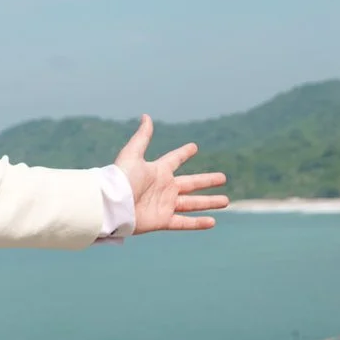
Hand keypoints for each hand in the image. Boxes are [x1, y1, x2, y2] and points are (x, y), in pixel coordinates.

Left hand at [113, 115, 229, 232]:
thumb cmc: (121, 178)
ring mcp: (165, 205)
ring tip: (226, 201)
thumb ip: (142, 137)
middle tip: (223, 177)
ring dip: (209, 202)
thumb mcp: (132, 154)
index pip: (174, 159)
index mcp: (158, 171)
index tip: (194, 147)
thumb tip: (146, 116)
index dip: (184, 153)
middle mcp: (164, 187)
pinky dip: (198, 223)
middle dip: (207, 180)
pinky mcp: (163, 220)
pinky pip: (184, 222)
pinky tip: (213, 221)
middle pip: (191, 183)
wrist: (112, 204)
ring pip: (193, 203)